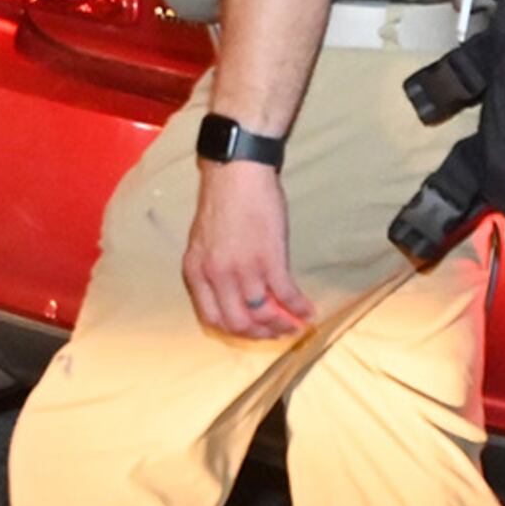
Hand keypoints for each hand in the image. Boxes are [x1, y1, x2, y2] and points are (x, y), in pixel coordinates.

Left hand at [183, 159, 312, 340]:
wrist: (236, 171)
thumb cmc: (223, 201)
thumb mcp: (203, 241)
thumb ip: (212, 269)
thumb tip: (231, 294)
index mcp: (196, 272)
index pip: (212, 319)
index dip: (235, 331)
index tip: (252, 331)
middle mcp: (217, 275)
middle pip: (238, 323)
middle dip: (260, 334)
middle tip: (277, 333)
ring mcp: (243, 269)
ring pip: (262, 314)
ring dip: (282, 325)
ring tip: (296, 325)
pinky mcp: (269, 258)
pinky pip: (285, 294)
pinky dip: (299, 307)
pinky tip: (309, 310)